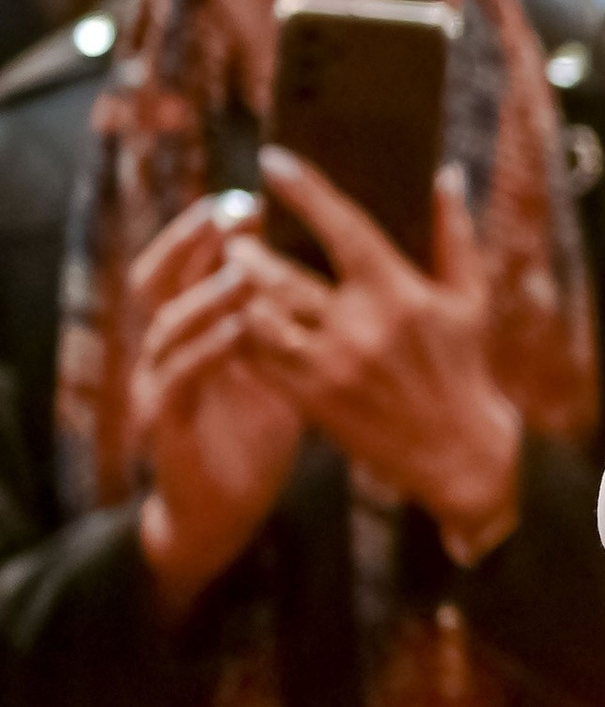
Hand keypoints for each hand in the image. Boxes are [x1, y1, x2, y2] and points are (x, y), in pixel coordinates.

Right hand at [128, 199, 306, 615]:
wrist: (220, 510)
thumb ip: (293, 319)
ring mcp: (158, 381)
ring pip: (168, 322)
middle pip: (161, 274)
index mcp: (193, 326)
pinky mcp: (164, 423)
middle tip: (236, 212)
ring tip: (245, 267)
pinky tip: (237, 331)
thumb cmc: (255, 432)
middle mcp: (166, 345)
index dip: (210, 227)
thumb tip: (343, 267)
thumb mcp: (280, 366)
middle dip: (195, 241)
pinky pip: (178, 377)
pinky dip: (206, 350)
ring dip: (206, 292)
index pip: (189, 260)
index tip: (251, 196)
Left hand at [233, 153, 522, 544]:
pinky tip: (236, 319)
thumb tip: (445, 175)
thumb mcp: (469, 299)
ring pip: (260, 317)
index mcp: (400, 293)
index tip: (272, 159)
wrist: (457, 453)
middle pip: (281, 275)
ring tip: (228, 274)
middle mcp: (361, 327)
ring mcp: (332, 367)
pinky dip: (243, 334)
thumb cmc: (464, 366)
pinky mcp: (313, 401)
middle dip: (247, 249)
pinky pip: (260, 358)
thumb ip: (454, 234)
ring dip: (236, 291)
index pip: (343, 227)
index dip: (305, 190)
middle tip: (232, 232)